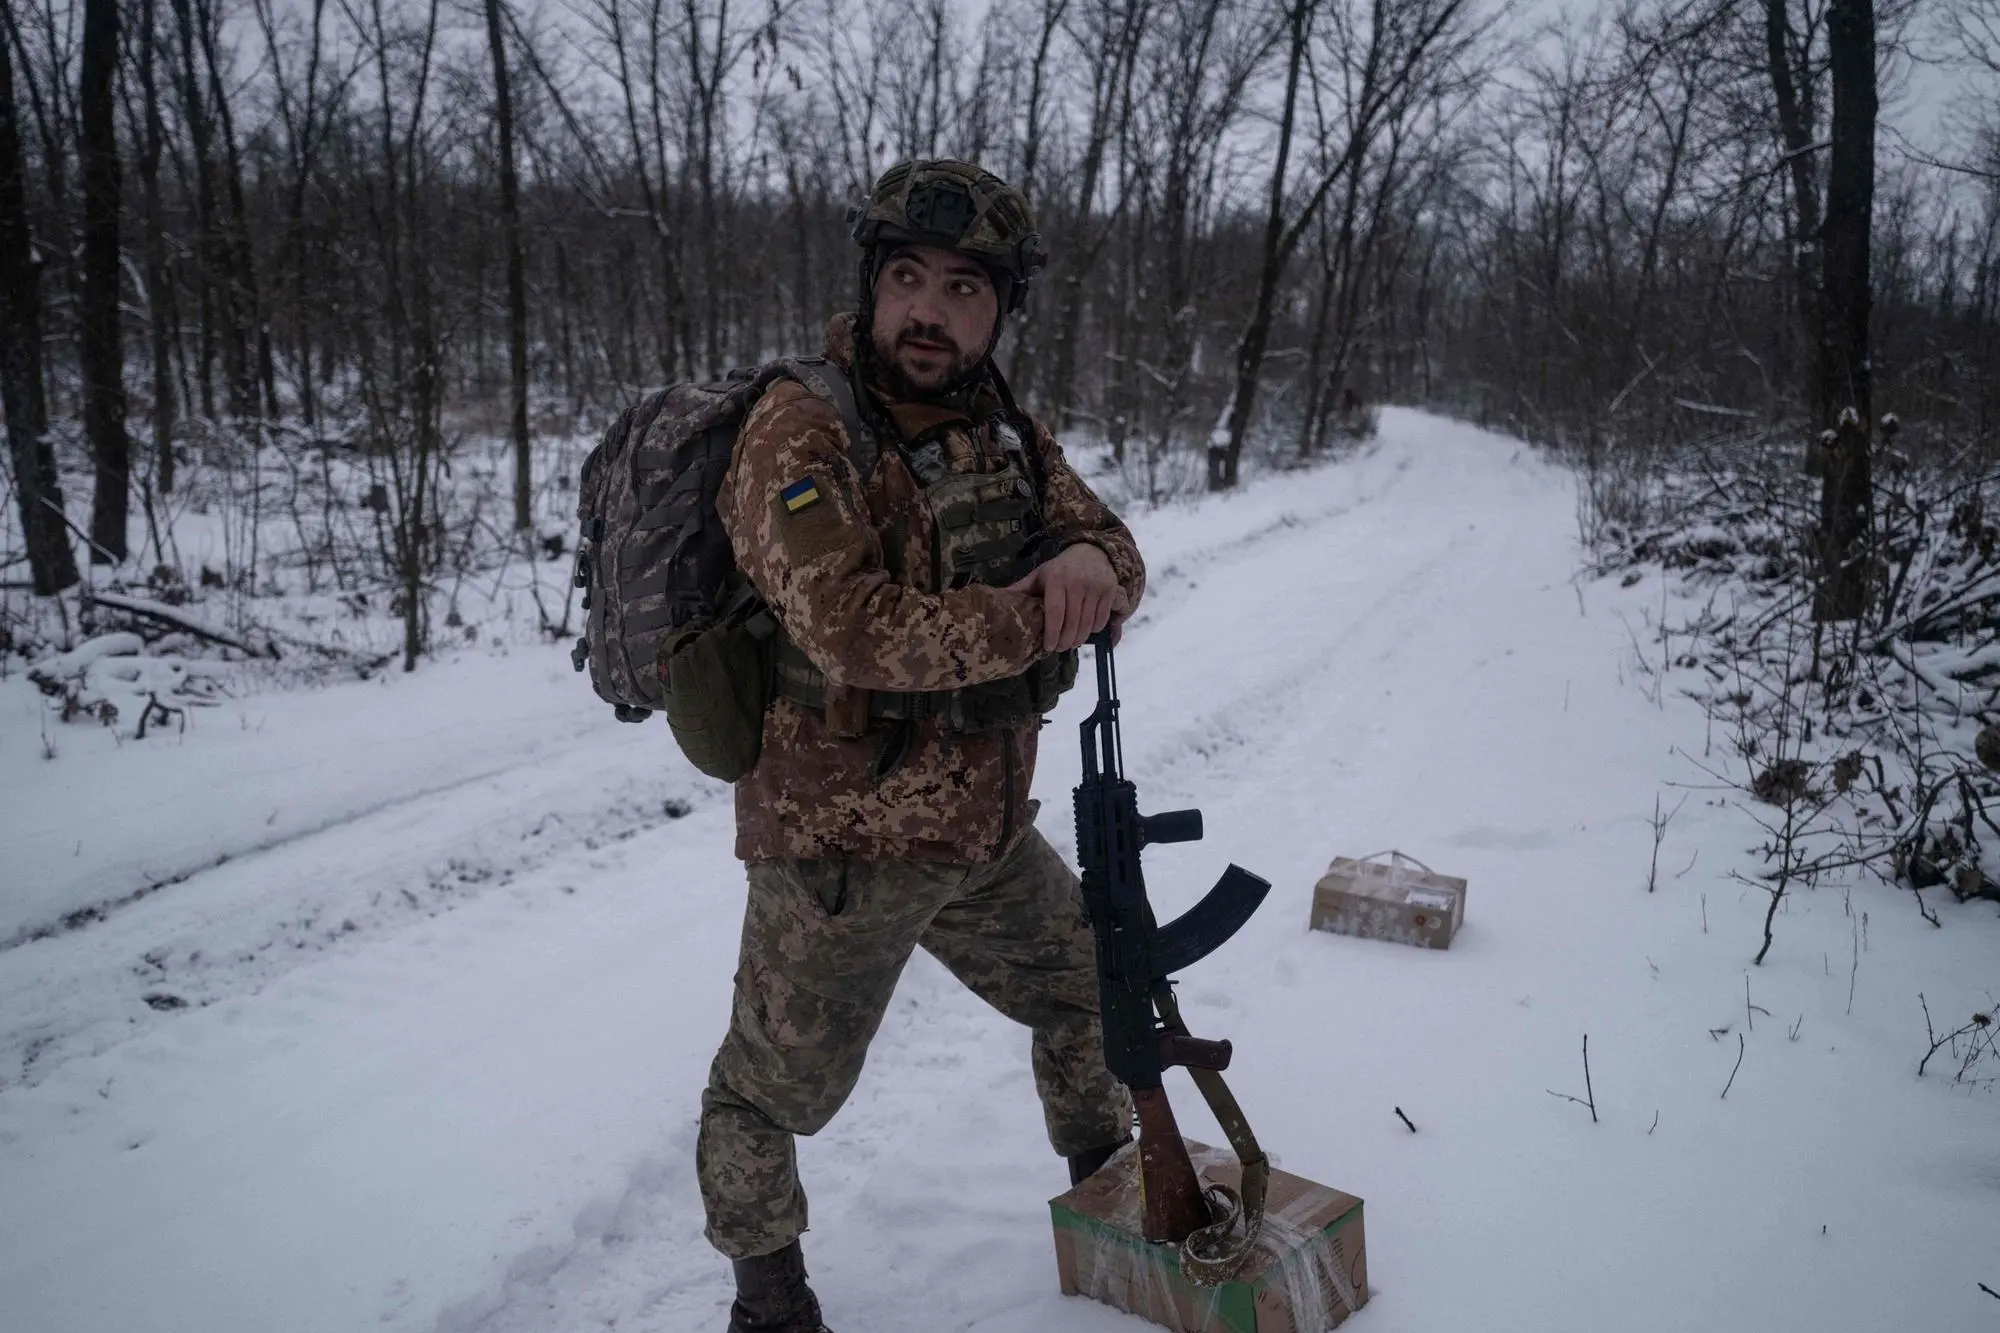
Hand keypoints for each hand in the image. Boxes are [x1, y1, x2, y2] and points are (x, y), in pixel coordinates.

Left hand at [1006, 542, 1124, 652]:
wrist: (1093, 552)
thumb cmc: (1062, 568)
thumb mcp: (1040, 575)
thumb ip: (1022, 589)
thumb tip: (998, 600)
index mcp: (1057, 579)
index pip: (1055, 613)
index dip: (1051, 633)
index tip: (1048, 647)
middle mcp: (1077, 583)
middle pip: (1072, 623)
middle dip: (1065, 641)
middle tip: (1059, 648)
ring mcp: (1095, 587)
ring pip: (1087, 625)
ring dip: (1079, 639)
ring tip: (1071, 643)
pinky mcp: (1109, 592)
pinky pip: (1101, 620)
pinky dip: (1093, 630)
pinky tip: (1085, 631)